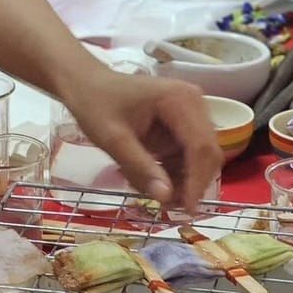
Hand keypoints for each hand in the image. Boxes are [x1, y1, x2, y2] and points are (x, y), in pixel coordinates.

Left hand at [68, 68, 221, 213]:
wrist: (84, 82)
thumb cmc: (96, 104)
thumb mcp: (112, 139)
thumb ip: (140, 167)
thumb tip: (166, 197)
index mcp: (179, 100)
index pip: (201, 147)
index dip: (197, 181)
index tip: (185, 210)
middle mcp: (194, 104)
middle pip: (207, 154)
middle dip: (191, 183)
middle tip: (168, 209)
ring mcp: (190, 113)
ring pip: (200, 158)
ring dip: (183, 181)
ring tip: (157, 198)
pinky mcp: (183, 124)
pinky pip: (188, 155)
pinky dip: (175, 172)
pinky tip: (154, 182)